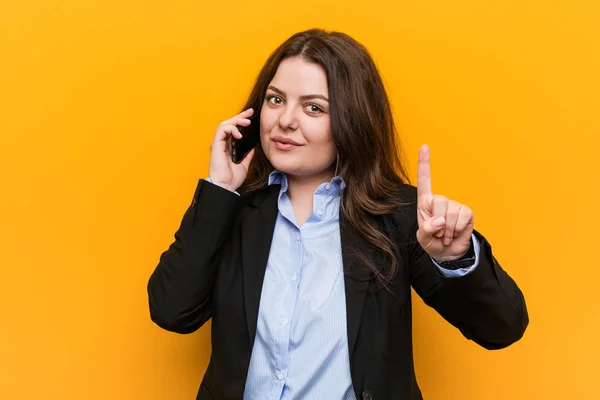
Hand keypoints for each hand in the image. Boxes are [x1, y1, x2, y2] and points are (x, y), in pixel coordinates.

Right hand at [208, 108, 254, 191]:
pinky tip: (239, 133)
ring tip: (246, 123)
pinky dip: (231, 129)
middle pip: (229, 124)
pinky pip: (222, 130)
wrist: (225, 186)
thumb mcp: (244, 165)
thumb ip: (247, 156)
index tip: (251, 117)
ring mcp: (218, 143)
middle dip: (240, 116)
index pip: (233, 129)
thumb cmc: (232, 178)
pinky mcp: (216, 145)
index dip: (241, 121)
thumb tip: (253, 148)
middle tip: (250, 112)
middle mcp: (221, 143)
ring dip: (236, 121)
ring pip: (225, 124)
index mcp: (227, 147)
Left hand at [416, 145, 473, 261]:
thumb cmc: (433, 243)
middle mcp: (440, 201)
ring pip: (451, 212)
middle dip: (438, 222)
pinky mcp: (467, 212)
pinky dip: (458, 229)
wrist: (449, 254)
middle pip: (440, 201)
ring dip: (448, 230)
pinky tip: (456, 233)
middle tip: (438, 234)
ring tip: (446, 236)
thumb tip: (439, 221)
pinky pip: (463, 217)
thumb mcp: (424, 239)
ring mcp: (455, 205)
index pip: (424, 181)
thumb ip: (426, 230)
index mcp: (425, 203)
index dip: (424, 164)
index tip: (424, 146)